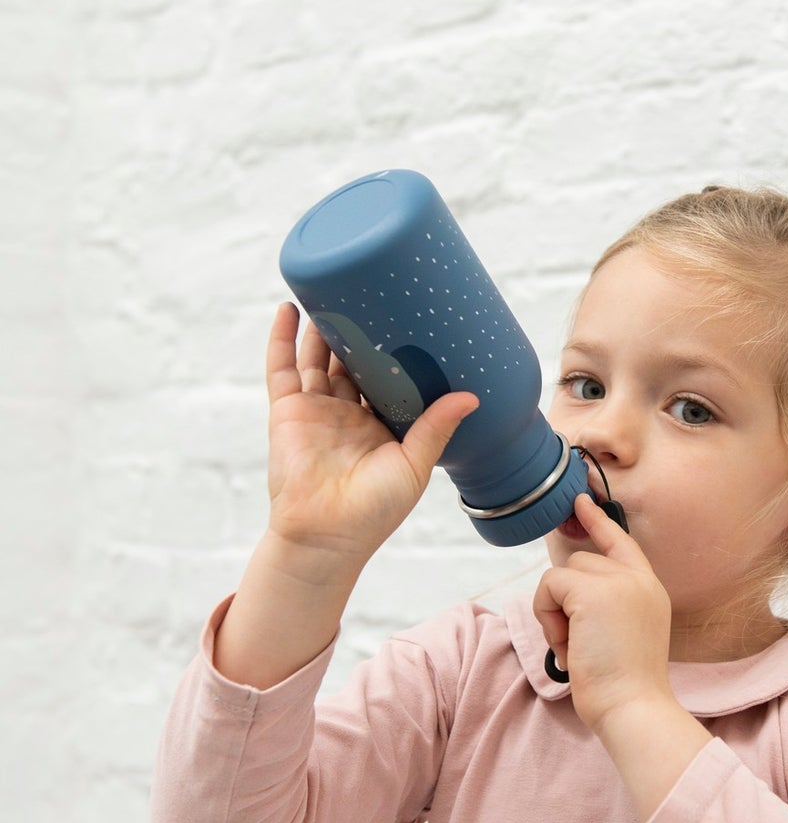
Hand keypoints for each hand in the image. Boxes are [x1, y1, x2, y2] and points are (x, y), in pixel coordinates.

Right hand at [264, 302, 478, 565]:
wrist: (325, 534)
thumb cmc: (374, 510)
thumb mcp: (414, 465)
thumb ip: (436, 428)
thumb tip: (471, 396)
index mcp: (380, 426)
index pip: (390, 378)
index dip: (398, 351)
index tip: (413, 319)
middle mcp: (347, 413)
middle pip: (352, 360)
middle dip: (361, 329)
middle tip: (375, 291)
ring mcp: (315, 410)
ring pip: (318, 356)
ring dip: (324, 325)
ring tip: (335, 288)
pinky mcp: (288, 411)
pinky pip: (281, 368)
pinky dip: (282, 339)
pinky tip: (290, 309)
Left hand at [534, 493, 673, 733]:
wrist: (632, 705)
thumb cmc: (625, 686)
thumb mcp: (625, 634)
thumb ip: (609, 606)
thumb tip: (568, 595)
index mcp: (650, 589)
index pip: (622, 542)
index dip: (598, 521)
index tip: (581, 501)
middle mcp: (638, 579)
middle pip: (580, 562)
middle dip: (567, 602)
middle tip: (581, 643)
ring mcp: (617, 582)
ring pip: (560, 575)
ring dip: (555, 614)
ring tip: (577, 647)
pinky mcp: (592, 591)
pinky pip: (548, 586)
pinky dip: (547, 618)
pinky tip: (569, 646)